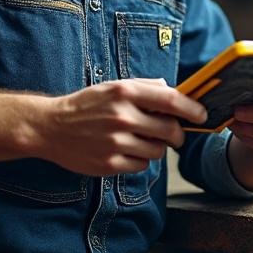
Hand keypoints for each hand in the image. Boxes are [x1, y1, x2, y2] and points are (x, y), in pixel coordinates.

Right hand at [30, 78, 206, 175]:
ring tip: (140, 140)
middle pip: (170, 130)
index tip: (202, 115)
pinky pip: (142, 165)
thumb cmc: (85, 105)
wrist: (51, 127)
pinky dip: (140, 160)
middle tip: (174, 134)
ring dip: (156, 147)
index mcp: (125, 93)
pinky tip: (126, 150)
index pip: (171, 101)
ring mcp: (115, 142)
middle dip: (177, 134)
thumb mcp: (113, 87)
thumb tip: (173, 90)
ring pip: (158, 151)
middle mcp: (121, 117)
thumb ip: (144, 87)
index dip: (192, 109)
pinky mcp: (109, 164)